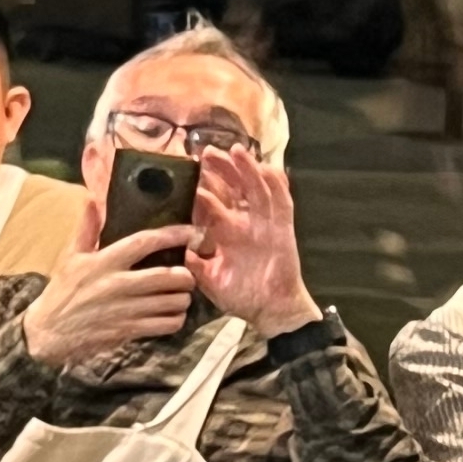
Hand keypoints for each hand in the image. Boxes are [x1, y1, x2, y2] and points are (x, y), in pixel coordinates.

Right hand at [22, 195, 195, 369]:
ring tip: (179, 295)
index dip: (172, 234)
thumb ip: (86, 229)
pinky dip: (175, 319)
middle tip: (186, 275)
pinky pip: (166, 324)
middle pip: (168, 276)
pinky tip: (171, 315)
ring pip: (172, 302)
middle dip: (186, 276)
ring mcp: (125, 309)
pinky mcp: (129, 330)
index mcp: (104, 262)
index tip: (191, 231)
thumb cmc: (62, 292)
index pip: (144, 242)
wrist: (48, 332)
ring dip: (182, 298)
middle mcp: (118, 284)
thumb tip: (91, 200)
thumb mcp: (70, 258)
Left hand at [188, 146, 317, 335]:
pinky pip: (282, 203)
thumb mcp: (209, 280)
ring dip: (248, 169)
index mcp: (225, 232)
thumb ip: (195, 264)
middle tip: (206, 153)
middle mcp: (245, 223)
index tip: (186, 171)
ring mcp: (265, 224)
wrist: (270, 310)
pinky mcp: (284, 229)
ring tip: (236, 151)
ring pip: (256, 189)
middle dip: (221, 169)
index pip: (212, 203)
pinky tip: (269, 168)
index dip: (201, 187)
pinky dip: (278, 185)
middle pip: (234, 188)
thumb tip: (178, 250)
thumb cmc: (241, 295)